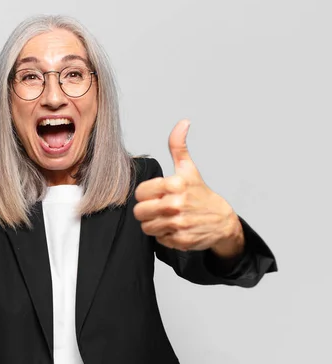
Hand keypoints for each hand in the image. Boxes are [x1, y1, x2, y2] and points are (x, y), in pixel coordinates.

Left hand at [133, 119, 242, 255]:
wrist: (223, 221)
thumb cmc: (200, 193)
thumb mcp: (189, 169)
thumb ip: (178, 146)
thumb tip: (183, 122)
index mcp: (176, 184)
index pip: (140, 192)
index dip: (145, 195)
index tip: (154, 195)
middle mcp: (177, 204)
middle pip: (140, 212)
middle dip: (146, 211)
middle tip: (157, 209)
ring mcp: (179, 223)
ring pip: (146, 227)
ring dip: (153, 224)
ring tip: (165, 218)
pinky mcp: (181, 240)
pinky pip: (158, 239)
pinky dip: (164, 236)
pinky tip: (174, 228)